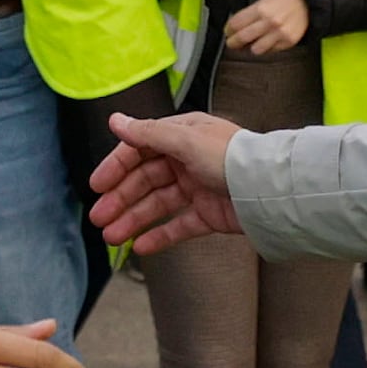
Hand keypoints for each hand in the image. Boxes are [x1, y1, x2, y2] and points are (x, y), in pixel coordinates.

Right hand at [88, 111, 241, 255]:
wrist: (269, 189)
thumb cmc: (231, 157)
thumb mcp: (185, 140)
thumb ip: (147, 134)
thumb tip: (115, 120)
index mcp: (182, 135)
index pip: (140, 150)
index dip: (116, 167)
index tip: (97, 186)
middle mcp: (187, 159)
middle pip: (145, 180)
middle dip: (120, 199)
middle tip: (99, 219)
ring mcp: (197, 188)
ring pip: (157, 204)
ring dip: (133, 220)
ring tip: (112, 237)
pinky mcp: (208, 214)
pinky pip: (178, 226)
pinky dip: (159, 236)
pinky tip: (139, 247)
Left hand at [222, 0, 311, 57]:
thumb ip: (251, 12)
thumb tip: (237, 25)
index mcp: (261, 9)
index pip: (236, 24)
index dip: (229, 29)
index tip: (228, 31)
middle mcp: (269, 23)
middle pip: (242, 38)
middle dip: (233, 42)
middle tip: (232, 42)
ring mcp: (279, 33)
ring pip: (256, 49)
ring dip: (251, 47)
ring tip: (251, 43)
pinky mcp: (288, 41)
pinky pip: (271, 51)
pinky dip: (267, 47)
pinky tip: (267, 41)